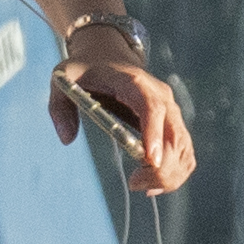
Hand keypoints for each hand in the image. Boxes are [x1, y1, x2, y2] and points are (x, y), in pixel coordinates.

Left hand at [48, 37, 193, 194]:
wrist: (108, 57)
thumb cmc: (86, 69)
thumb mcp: (63, 79)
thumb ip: (59, 107)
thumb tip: (67, 138)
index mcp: (135, 83)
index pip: (152, 107)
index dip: (154, 134)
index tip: (150, 161)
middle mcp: (161, 97)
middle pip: (174, 135)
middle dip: (161, 167)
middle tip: (134, 184)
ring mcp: (170, 112)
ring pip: (184, 149)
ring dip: (169, 175)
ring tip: (140, 186)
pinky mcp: (173, 125)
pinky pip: (184, 153)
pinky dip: (174, 173)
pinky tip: (151, 184)